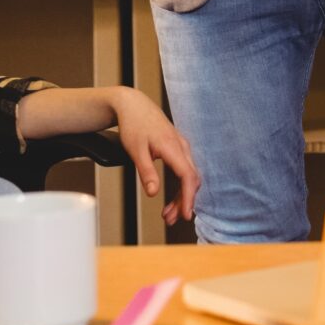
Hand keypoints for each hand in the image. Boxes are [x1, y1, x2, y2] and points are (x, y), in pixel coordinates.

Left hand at [106, 87, 198, 225]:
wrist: (133, 105)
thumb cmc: (134, 125)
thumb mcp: (135, 151)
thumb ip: (146, 172)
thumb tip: (153, 193)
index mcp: (172, 146)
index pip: (187, 176)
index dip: (188, 197)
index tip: (186, 214)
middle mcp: (182, 147)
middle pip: (191, 179)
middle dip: (183, 202)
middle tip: (170, 219)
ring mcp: (181, 147)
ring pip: (188, 176)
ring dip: (181, 196)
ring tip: (168, 214)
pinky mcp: (178, 149)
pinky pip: (184, 170)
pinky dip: (179, 186)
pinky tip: (170, 198)